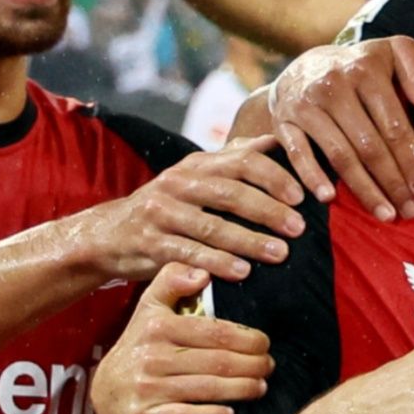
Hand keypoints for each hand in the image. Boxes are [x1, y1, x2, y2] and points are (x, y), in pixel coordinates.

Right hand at [68, 140, 307, 282]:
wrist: (110, 234)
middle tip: (299, 228)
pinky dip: (216, 262)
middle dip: (268, 210)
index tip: (303, 196)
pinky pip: (187, 252)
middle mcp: (178, 183)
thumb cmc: (168, 206)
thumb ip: (233, 160)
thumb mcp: (196, 177)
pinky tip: (242, 273)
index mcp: (197, 165)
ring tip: (280, 254)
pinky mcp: (149, 242)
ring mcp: (161, 212)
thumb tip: (274, 140)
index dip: (274, 176)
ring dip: (249, 240)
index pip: (241, 161)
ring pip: (210, 225)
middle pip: (229, 192)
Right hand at [92, 264, 273, 413]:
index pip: (215, 331)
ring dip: (242, 389)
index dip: (248, 338)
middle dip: (252, 365)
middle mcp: (148, 356)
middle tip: (269, 367)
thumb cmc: (140, 352)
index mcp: (156, 326)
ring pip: (207, 389)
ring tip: (260, 387)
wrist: (106, 400)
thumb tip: (203, 273)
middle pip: (217, 361)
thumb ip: (171, 283)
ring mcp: (144, 389)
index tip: (266, 344)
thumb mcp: (149, 312)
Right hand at [269, 38, 413, 220]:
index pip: (394, 125)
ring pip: (339, 155)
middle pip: (369, 145)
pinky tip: (330, 199)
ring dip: (364, 189)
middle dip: (394, 182)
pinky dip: (312, 177)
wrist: (302, 67)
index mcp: (365, 70)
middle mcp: (333, 86)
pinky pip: (299, 154)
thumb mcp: (392, 53)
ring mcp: (306, 104)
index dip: (413, 161)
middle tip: (412, 211)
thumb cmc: (359, 67)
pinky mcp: (284, 121)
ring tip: (386, 214)